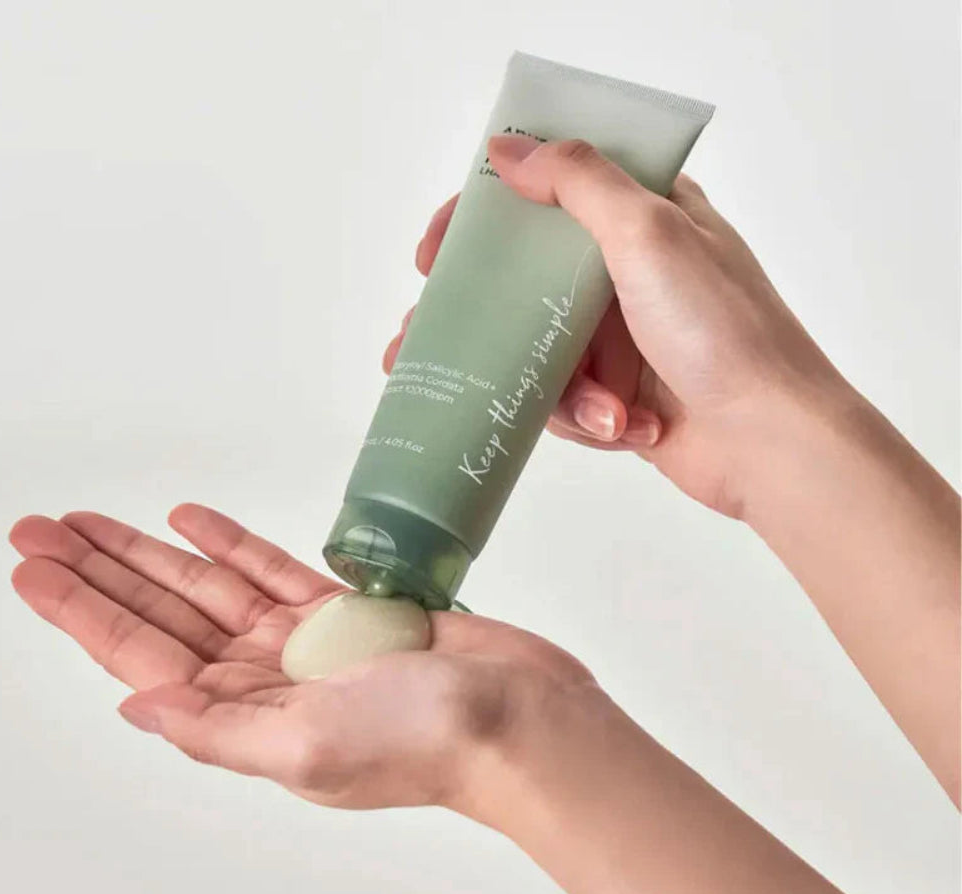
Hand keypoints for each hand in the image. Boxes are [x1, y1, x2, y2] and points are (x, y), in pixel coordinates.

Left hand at [9, 505, 593, 814]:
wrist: (519, 719)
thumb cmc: (428, 742)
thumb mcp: (307, 749)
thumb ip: (218, 731)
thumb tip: (137, 709)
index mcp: (247, 716)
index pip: (142, 656)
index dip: (84, 612)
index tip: (34, 570)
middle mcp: (265, 680)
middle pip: (162, 615)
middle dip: (101, 572)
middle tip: (41, 531)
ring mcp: (305, 644)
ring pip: (210, 587)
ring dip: (153, 554)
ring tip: (98, 521)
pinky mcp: (348, 613)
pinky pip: (274, 570)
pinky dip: (232, 545)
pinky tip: (193, 524)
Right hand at [385, 136, 850, 517]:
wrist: (769, 442)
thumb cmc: (722, 331)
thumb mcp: (649, 233)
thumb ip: (577, 182)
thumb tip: (508, 151)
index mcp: (642, 219)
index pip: (543, 198)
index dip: (480, 221)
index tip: (435, 253)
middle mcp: (628, 275)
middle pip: (525, 284)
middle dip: (482, 320)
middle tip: (425, 342)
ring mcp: (623, 340)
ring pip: (537, 354)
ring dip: (558, 388)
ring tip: (599, 409)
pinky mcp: (619, 396)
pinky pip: (565, 403)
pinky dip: (587, 419)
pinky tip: (628, 429)